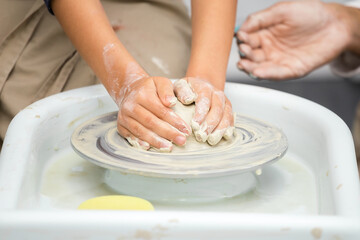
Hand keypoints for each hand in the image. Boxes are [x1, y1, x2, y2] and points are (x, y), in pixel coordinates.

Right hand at [116, 76, 190, 151]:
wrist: (129, 90)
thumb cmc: (149, 88)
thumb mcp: (160, 82)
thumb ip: (167, 90)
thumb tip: (171, 102)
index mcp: (142, 94)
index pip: (160, 110)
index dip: (174, 121)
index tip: (186, 129)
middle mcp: (130, 106)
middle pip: (151, 122)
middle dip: (168, 133)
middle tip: (181, 140)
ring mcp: (124, 117)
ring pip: (140, 131)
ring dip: (155, 141)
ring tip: (169, 147)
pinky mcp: (121, 126)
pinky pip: (130, 136)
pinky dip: (140, 143)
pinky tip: (150, 147)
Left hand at [174, 77, 234, 144]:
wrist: (201, 85)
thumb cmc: (188, 89)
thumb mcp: (180, 86)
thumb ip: (182, 91)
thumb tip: (187, 99)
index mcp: (204, 88)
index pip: (204, 100)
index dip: (201, 114)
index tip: (195, 125)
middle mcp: (217, 94)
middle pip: (217, 110)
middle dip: (210, 124)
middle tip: (202, 136)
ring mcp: (225, 102)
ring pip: (226, 116)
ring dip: (220, 129)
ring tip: (211, 140)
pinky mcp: (228, 110)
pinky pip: (231, 120)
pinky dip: (229, 128)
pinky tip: (224, 137)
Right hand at [236, 1, 353, 79]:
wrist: (336, 25)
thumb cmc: (312, 14)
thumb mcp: (283, 10)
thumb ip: (260, 19)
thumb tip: (240, 28)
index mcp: (265, 33)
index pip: (247, 39)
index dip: (242, 39)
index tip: (241, 37)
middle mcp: (269, 48)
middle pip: (250, 55)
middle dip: (244, 54)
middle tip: (244, 50)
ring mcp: (278, 60)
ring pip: (258, 68)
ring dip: (249, 68)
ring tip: (244, 65)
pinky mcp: (290, 70)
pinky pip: (275, 74)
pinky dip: (266, 74)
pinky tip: (258, 72)